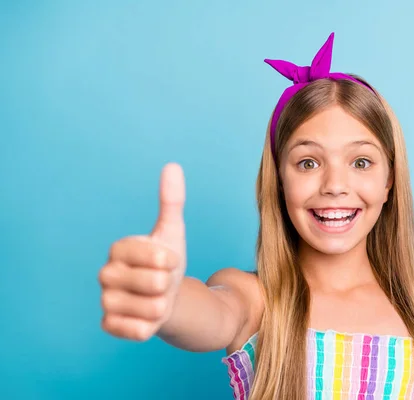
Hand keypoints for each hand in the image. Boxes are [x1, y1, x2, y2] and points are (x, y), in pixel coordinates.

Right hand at [99, 163, 186, 340]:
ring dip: (163, 306)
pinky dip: (153, 325)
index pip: (158, 256)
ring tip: (156, 298)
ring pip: (152, 308)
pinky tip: (147, 316)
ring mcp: (106, 301)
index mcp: (119, 248)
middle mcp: (106, 273)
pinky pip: (141, 330)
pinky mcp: (109, 326)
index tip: (167, 260)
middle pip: (156, 284)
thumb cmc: (166, 263)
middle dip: (169, 284)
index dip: (171, 261)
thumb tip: (172, 166)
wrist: (165, 296)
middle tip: (161, 282)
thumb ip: (171, 201)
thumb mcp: (172, 231)